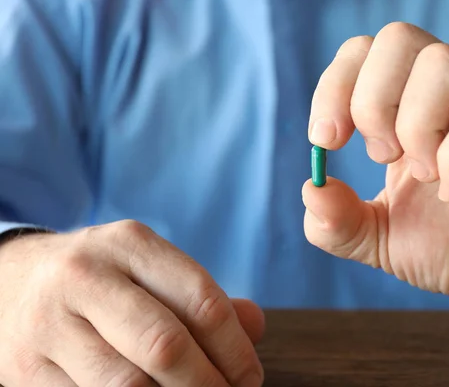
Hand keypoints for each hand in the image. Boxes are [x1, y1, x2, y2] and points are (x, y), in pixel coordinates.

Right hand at [0, 220, 263, 385]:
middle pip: (166, 346)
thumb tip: (255, 326)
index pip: (202, 300)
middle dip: (208, 384)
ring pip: (128, 385)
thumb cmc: (100, 279)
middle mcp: (87, 277)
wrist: (10, 280)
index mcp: (130, 244)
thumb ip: (201, 296)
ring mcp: (51, 324)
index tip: (250, 377)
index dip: (235, 349)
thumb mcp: (147, 268)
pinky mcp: (26, 368)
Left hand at [303, 22, 448, 314]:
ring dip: (415, 128)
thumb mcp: (375, 238)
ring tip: (425, 176)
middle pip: (398, 40)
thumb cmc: (447, 247)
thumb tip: (310, 187)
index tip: (326, 140)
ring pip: (441, 64)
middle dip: (370, 103)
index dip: (334, 87)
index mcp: (409, 107)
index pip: (365, 51)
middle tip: (382, 156)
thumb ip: (336, 220)